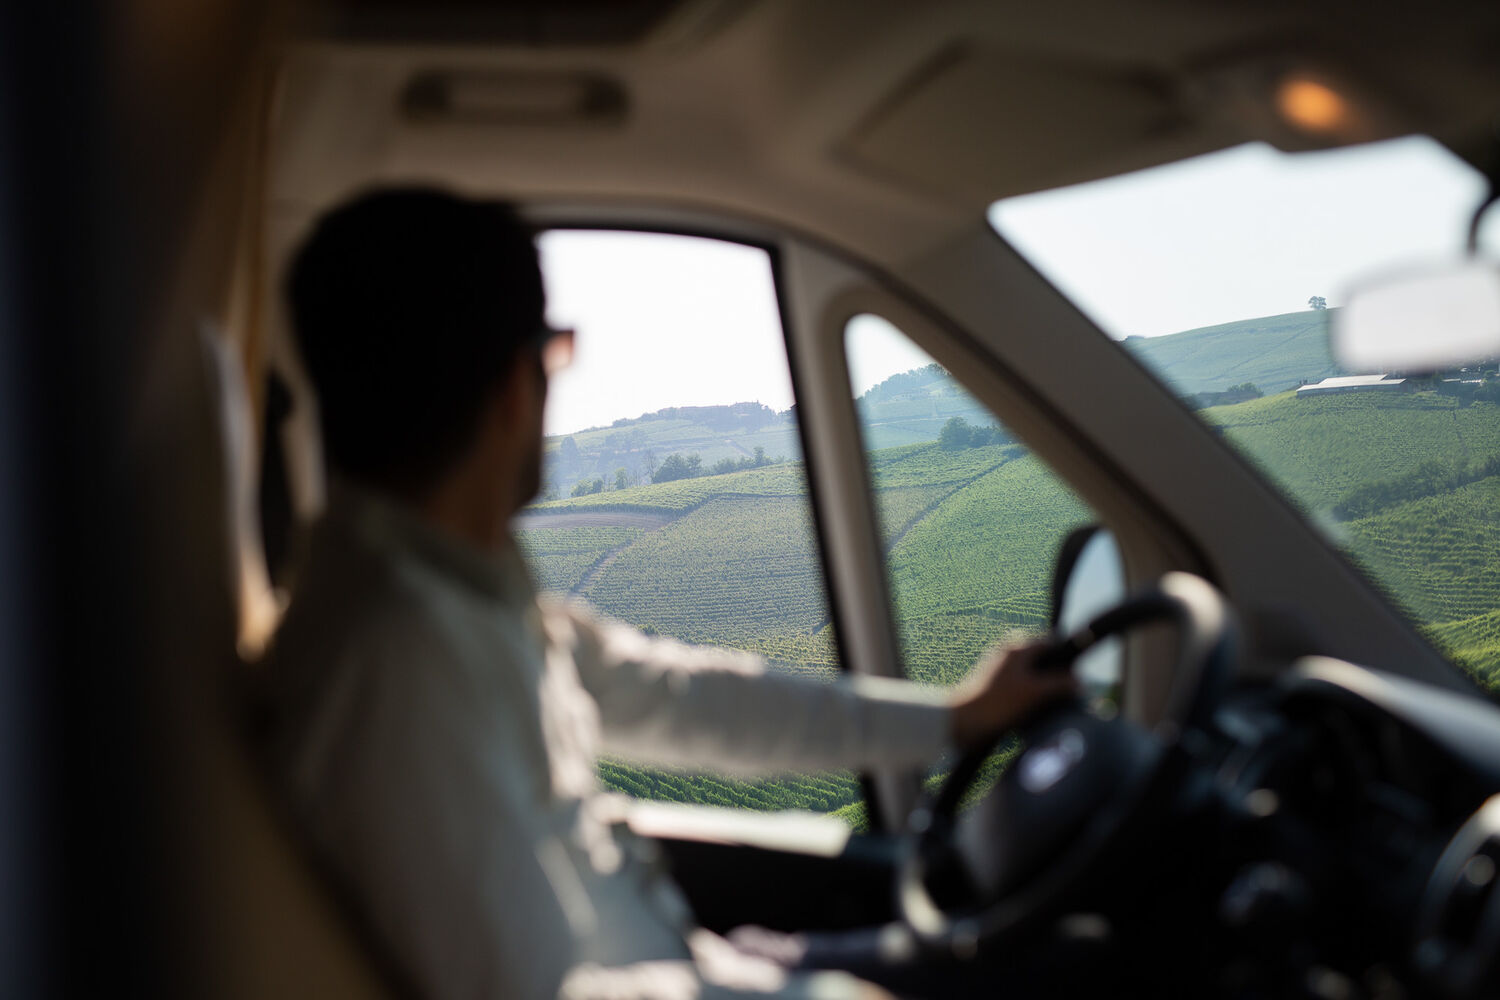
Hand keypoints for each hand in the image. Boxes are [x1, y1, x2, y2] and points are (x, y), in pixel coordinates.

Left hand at [949, 638, 1077, 750]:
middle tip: (1067, 697)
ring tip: (1050, 709)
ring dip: (1045, 693)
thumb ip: (1061, 684)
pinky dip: (1031, 701)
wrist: (960, 723)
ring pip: (1034, 678)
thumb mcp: (1035, 692)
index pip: (1053, 644)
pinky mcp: (997, 690)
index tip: (1077, 680)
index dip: (1068, 660)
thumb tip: (1081, 682)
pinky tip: (1034, 716)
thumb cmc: (996, 703)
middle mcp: (1009, 655)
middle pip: (1045, 662)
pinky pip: (1022, 691)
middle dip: (1057, 679)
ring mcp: (1002, 672)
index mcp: (1018, 648)